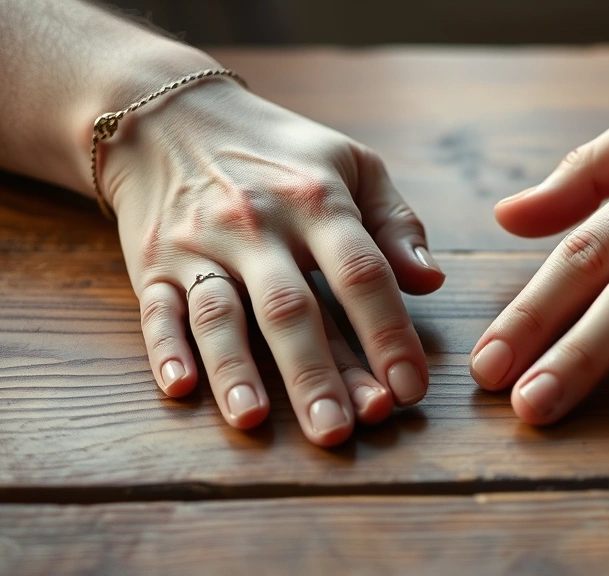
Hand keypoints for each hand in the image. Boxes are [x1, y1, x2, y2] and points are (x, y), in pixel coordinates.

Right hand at [106, 79, 444, 446]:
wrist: (170, 118)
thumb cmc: (280, 152)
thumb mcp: (351, 164)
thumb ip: (395, 223)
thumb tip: (432, 280)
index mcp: (317, 201)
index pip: (361, 274)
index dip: (388, 333)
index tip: (410, 388)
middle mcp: (257, 226)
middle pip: (289, 308)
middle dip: (316, 373)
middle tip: (341, 430)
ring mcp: (199, 246)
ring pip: (219, 315)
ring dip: (238, 371)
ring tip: (254, 421)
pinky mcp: (153, 265)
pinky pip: (157, 310)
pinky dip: (165, 349)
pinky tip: (181, 388)